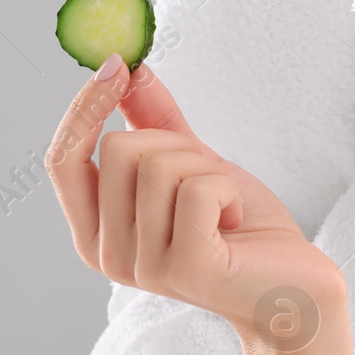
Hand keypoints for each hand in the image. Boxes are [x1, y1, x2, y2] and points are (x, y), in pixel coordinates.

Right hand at [44, 53, 344, 341]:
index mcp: (96, 234)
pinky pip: (198, 189)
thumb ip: (153, 122)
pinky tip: (235, 225)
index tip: (116, 65)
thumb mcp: (193, 166)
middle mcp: (109, 256)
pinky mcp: (187, 269)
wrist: (293, 289)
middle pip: (119, 148)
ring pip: (159, 164)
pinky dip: (228, 192)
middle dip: (176, 146)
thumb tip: (127, 68)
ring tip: (225, 212)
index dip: (82, 110)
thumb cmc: (242, 231)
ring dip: (208, 172)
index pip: (62, 160)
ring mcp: (144, 268)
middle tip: (208, 186)